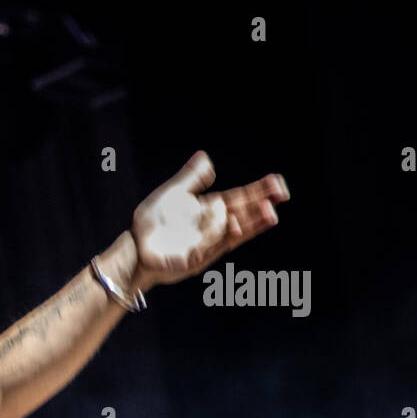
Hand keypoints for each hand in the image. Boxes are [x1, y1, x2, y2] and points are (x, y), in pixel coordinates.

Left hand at [131, 150, 288, 288]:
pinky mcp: (194, 259)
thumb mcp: (173, 194)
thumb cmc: (153, 221)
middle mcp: (213, 227)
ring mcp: (206, 244)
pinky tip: (235, 228)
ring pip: (233, 233)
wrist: (135, 247)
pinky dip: (223, 239)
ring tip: (270, 214)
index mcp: (211, 209)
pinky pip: (211, 249)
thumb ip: (190, 178)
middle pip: (243, 214)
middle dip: (261, 206)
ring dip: (251, 224)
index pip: (239, 198)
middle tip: (281, 196)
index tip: (277, 183)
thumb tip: (206, 158)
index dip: (259, 191)